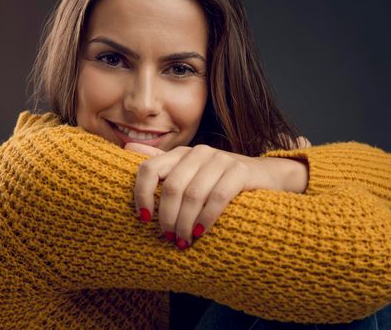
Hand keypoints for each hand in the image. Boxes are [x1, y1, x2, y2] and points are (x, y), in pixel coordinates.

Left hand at [124, 142, 280, 249]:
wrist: (263, 176)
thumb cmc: (218, 179)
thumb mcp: (188, 171)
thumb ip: (160, 163)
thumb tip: (127, 150)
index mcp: (181, 153)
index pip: (149, 169)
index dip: (141, 194)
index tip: (144, 219)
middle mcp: (198, 152)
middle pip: (172, 187)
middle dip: (167, 217)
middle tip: (169, 238)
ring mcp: (220, 159)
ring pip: (193, 195)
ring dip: (186, 223)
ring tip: (184, 241)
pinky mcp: (240, 171)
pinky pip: (218, 197)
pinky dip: (207, 218)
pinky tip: (202, 232)